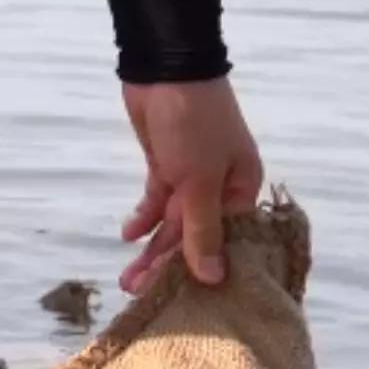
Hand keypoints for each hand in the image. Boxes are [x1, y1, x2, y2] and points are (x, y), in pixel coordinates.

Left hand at [119, 77, 262, 292]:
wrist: (166, 66)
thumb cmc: (195, 123)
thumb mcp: (199, 181)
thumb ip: (202, 230)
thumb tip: (214, 277)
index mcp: (242, 190)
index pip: (227, 242)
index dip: (205, 271)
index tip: (183, 301)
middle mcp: (221, 189)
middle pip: (195, 237)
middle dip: (167, 264)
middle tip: (139, 292)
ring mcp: (192, 178)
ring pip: (172, 223)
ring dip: (151, 248)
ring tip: (127, 278)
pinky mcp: (167, 167)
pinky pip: (157, 201)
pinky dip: (144, 217)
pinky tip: (128, 235)